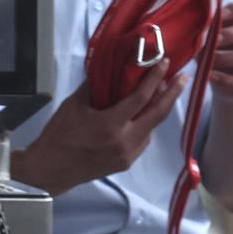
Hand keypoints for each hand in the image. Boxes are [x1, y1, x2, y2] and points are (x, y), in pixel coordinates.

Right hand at [14, 68, 187, 196]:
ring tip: (162, 94)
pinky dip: (146, 126)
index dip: (155, 79)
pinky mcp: (126, 163)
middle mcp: (125, 141)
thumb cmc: (59, 135)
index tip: (165, 64)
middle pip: (157, 114)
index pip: (141, 98)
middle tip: (182, 78)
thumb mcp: (73, 105)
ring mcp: (128, 154)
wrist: (51, 169)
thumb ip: (94, 87)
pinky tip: (142, 117)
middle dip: (172, 94)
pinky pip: (143, 140)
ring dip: (158, 110)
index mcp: (110, 125)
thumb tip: (109, 70)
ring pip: (152, 128)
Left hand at [210, 0, 232, 100]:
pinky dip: (226, 80)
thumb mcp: (208, 36)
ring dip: (226, 58)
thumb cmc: (212, 49)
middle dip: (231, 35)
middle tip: (211, 40)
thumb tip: (190, 24)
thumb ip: (204, 28)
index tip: (219, 13)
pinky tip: (210, 76)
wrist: (219, 79)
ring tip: (206, 60)